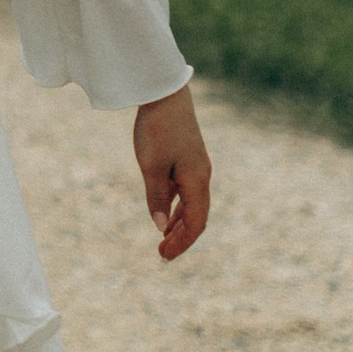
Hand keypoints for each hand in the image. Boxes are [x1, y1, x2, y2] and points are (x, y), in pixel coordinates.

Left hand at [133, 86, 210, 261]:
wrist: (166, 95)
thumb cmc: (157, 130)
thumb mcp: (150, 167)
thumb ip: (155, 198)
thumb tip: (158, 227)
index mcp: (197, 181)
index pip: (195, 223)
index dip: (182, 243)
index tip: (165, 257)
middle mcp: (202, 177)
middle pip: (196, 217)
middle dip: (181, 237)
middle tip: (162, 254)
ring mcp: (196, 168)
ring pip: (192, 205)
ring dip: (179, 224)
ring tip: (163, 240)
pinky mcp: (188, 159)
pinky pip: (186, 192)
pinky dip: (176, 207)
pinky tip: (164, 214)